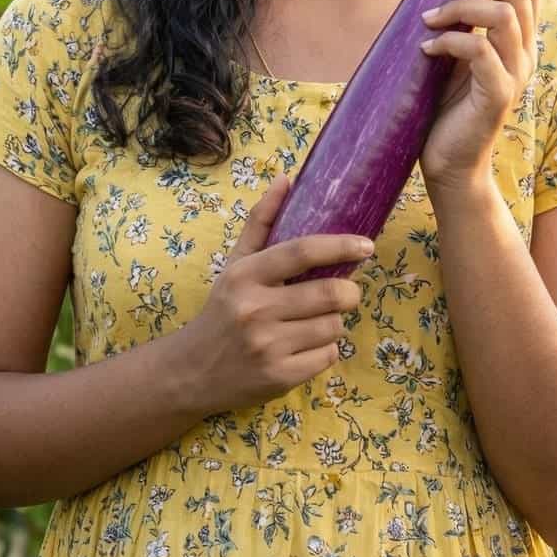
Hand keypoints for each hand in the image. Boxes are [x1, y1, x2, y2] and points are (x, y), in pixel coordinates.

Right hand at [185, 175, 374, 413]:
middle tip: (345, 292)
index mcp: (245, 276)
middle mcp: (255, 310)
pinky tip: (304, 347)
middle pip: (330, 293)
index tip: (365, 245)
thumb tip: (286, 179)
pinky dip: (326, 350)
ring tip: (314, 322)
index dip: (340, 246)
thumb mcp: (234, 266)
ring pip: (334, 326)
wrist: (190, 372)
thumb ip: (261, 222)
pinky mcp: (280, 378)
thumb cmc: (221, 311)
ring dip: (334, 322)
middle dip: (349, 292)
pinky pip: (328, 356)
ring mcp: (268, 347)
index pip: (301, 252)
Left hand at [418, 0, 544, 196]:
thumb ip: (460, 19)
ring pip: (504, 15)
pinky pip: (480, 51)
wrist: (450, 165)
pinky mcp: (498, 96)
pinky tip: (427, 47)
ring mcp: (515, 74)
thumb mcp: (454, 53)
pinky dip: (450, 40)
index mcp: (520, 38)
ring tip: (427, 16)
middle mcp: (525, 52)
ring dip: (460, 6)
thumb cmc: (446, 107)